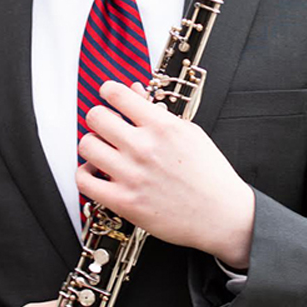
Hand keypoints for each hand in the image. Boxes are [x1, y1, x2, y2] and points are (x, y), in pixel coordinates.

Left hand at [78, 79, 256, 268]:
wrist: (222, 215)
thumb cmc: (210, 176)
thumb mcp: (191, 133)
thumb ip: (160, 112)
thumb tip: (135, 92)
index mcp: (163, 126)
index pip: (118, 94)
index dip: (108, 91)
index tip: (108, 96)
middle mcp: (144, 147)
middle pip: (96, 117)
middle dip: (99, 118)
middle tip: (105, 127)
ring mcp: (132, 174)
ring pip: (86, 145)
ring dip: (92, 145)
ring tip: (102, 151)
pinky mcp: (124, 201)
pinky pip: (84, 181)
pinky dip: (85, 174)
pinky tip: (96, 173)